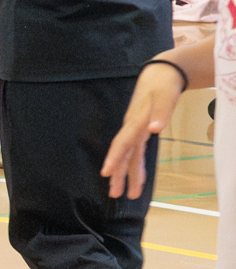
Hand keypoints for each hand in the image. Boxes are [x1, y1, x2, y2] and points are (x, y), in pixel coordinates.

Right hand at [103, 61, 185, 199]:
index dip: (113, 158)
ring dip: (128, 174)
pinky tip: (138, 177)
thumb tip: (155, 130)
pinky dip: (138, 165)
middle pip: (123, 154)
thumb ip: (160, 113)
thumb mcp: (164, 97)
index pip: (121, 143)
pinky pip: (138, 152)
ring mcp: (136, 131)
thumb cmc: (162, 85)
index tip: (105, 173)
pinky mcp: (142, 131)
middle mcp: (132, 128)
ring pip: (130, 156)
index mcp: (135, 122)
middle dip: (118, 174)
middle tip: (114, 194)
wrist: (160, 74)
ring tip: (128, 194)